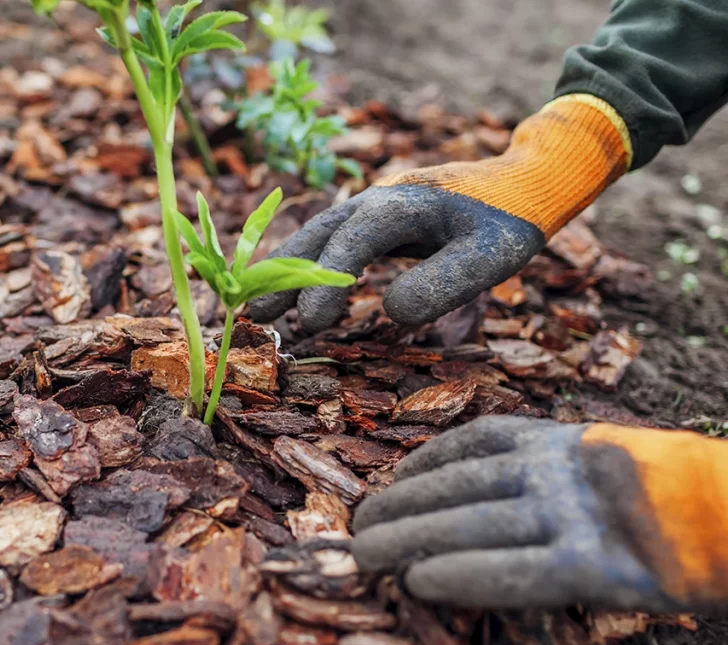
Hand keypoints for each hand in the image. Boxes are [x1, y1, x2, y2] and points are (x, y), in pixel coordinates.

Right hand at [249, 94, 631, 330]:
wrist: (527, 182)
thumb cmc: (512, 221)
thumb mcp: (491, 257)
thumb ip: (442, 284)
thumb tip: (389, 313)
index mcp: (403, 204)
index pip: (350, 241)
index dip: (324, 281)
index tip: (312, 323)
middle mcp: (380, 198)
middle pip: (318, 233)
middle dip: (285, 275)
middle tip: (256, 315)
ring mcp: (377, 205)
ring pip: (320, 235)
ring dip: (289, 270)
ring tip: (261, 309)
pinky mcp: (382, 218)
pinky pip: (335, 240)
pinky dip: (310, 264)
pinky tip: (298, 290)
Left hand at [352, 416, 727, 611]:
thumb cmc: (675, 498)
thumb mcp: (604, 461)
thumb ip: (547, 467)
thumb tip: (477, 493)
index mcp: (562, 441)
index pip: (472, 443)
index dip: (422, 464)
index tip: (388, 482)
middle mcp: (560, 470)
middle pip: (458, 486)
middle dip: (401, 506)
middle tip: (356, 528)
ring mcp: (578, 515)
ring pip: (472, 525)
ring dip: (411, 539)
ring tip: (366, 556)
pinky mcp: (599, 568)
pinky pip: (518, 571)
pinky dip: (465, 576)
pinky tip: (422, 583)